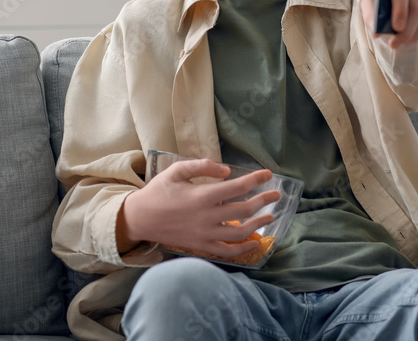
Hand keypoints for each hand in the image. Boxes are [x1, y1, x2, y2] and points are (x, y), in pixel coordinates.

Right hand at [120, 158, 280, 257]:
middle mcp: (208, 216)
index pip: (238, 187)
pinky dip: (244, 249)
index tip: (268, 174)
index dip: (257, 179)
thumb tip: (226, 170)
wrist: (140, 219)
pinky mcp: (201, 246)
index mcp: (203, 195)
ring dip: (259, 224)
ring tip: (270, 216)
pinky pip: (228, 251)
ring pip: (241, 232)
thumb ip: (202, 165)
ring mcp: (206, 234)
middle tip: (277, 195)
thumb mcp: (176, 170)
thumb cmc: (159, 191)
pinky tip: (255, 243)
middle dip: (264, 201)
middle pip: (245, 209)